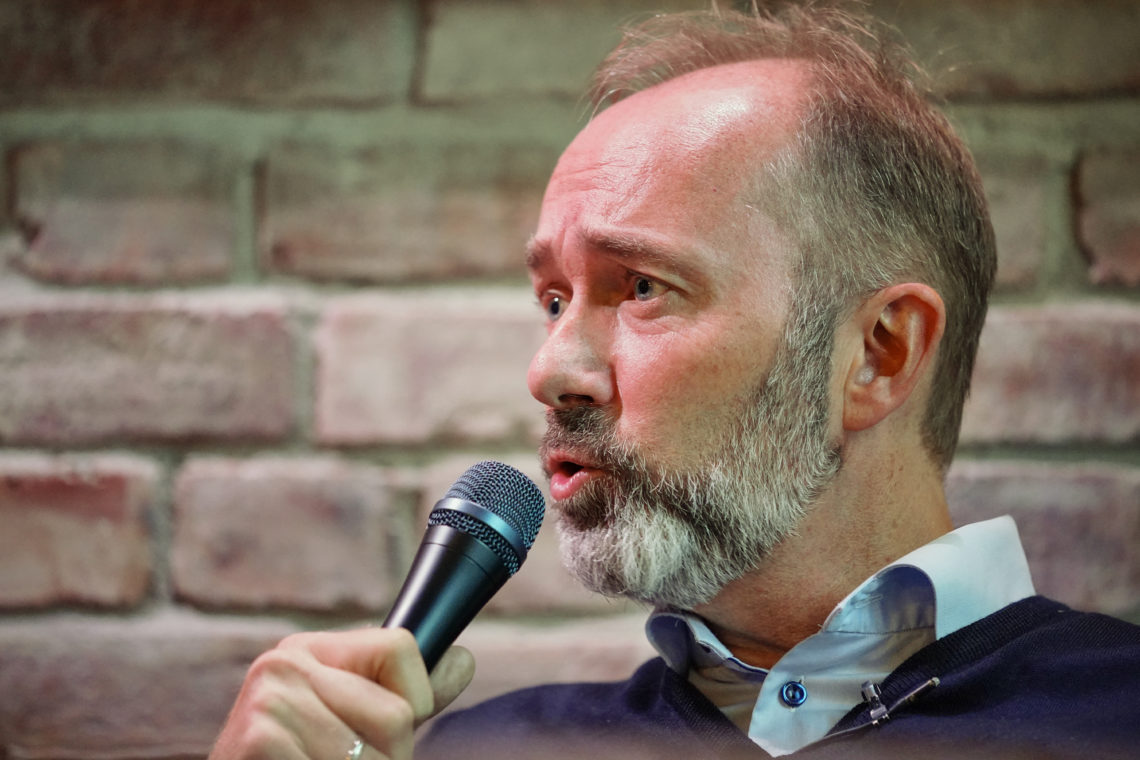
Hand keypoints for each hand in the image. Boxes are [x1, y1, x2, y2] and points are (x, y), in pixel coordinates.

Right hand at [209, 627, 474, 759]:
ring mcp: (269, 699)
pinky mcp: (258, 739)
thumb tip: (462, 661)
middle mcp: (285, 662)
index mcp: (310, 650)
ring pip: (374, 757)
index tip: (374, 730)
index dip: (412, 702)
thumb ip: (403, 697)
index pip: (402, 647)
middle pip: (397, 715)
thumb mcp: (351, 723)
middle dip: (384, 759)